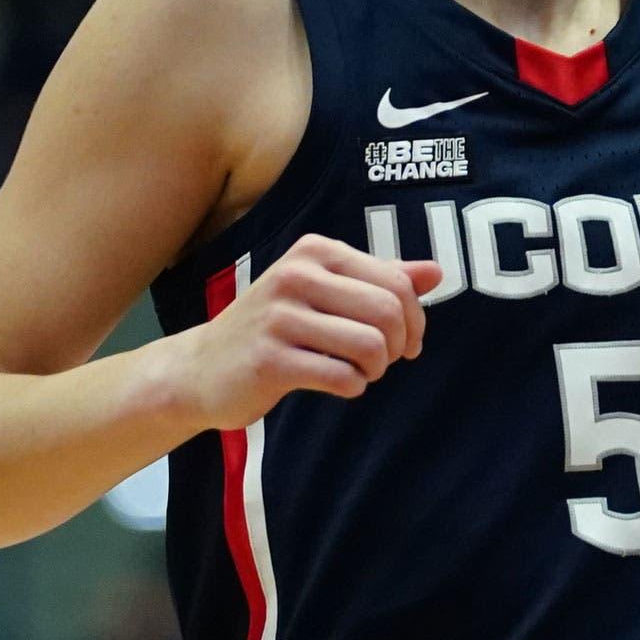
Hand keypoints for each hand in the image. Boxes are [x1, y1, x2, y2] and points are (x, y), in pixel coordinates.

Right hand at [184, 235, 442, 429]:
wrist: (201, 368)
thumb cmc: (276, 328)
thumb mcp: (326, 292)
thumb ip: (381, 280)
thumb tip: (437, 271)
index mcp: (314, 252)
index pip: (396, 282)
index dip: (414, 319)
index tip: (406, 343)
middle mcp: (295, 275)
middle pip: (388, 312)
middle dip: (398, 345)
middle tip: (383, 362)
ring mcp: (279, 317)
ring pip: (370, 345)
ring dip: (376, 369)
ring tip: (360, 372)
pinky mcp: (269, 360)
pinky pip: (341, 377)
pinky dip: (352, 387)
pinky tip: (339, 385)